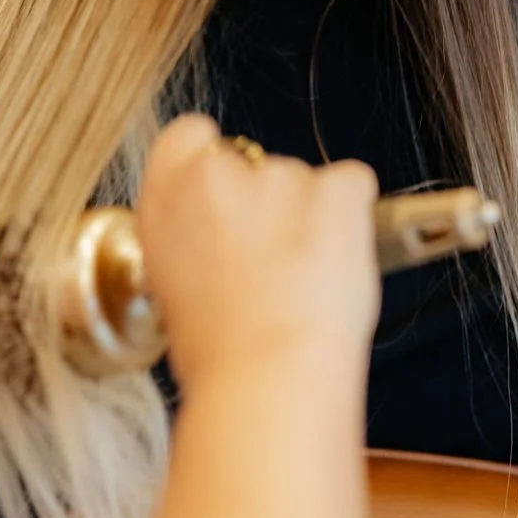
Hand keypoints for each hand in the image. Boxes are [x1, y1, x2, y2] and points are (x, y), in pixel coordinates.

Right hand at [136, 115, 378, 394]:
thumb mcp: (171, 288)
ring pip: (303, 180)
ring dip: (309, 217)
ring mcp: (279, 176)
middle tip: (269, 265)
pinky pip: (350, 183)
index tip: (226, 198)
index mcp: (166, 194)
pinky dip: (351, 215)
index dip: (213, 167)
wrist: (266, 381)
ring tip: (304, 282)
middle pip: (250, 165)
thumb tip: (214, 239)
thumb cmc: (217, 356)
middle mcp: (217, 174)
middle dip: (265, 203)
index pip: (189, 136)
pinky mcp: (333, 189)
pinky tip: (337, 258)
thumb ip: (189, 239)